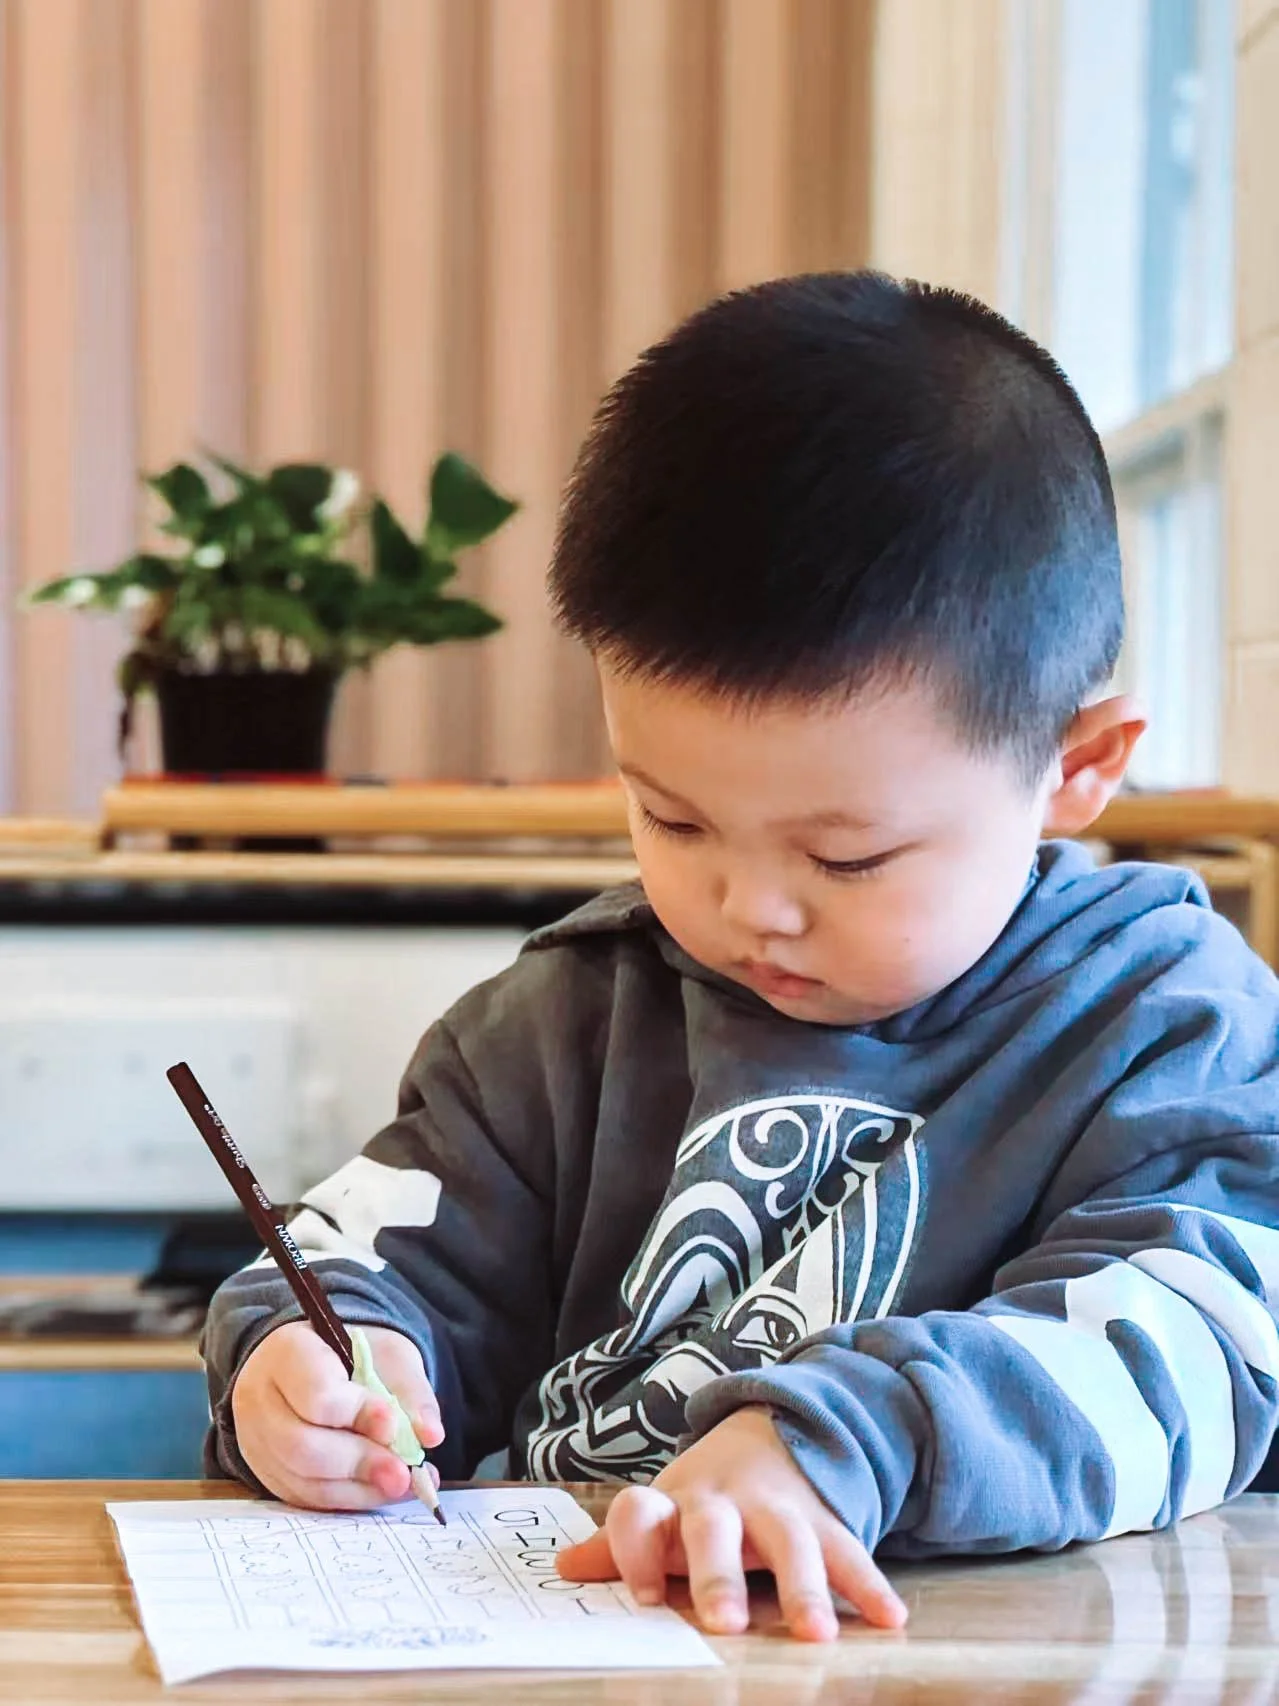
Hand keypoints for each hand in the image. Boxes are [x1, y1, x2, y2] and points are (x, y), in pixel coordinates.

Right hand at [231, 1321, 443, 1509]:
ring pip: (302, 1479)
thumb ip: (409, 1390)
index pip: (316, 1393)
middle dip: (359, 1462)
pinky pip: (304, 1497)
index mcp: (286, 1352)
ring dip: (358, 1488)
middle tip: (403, 1472)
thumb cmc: (349, 1353)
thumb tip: (430, 1435)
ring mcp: (257, 1440)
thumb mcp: (385, 1352)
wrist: (313, 1361)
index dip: (357, 1414)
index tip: (393, 1425)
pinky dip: (347, 1498)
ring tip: (401, 1484)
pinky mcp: (268, 1471)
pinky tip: (380, 1490)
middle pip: (302, 1445)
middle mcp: (260, 1399)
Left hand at [556, 1406, 905, 1641]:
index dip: (639, 1551)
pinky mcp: (824, 1521)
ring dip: (804, 1589)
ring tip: (817, 1635)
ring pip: (790, 1543)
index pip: (641, 1515)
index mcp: (673, 1503)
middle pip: (715, 1530)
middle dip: (719, 1576)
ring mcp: (777, 1509)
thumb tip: (562, 1568)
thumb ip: (622, 1543)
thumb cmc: (705, 1497)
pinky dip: (870, 1585)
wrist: (773, 1434)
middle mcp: (723, 1503)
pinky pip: (850, 1550)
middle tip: (726, 1625)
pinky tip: (891, 1619)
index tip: (645, 1597)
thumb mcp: (664, 1511)